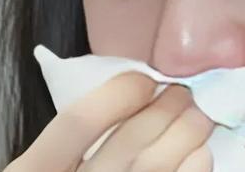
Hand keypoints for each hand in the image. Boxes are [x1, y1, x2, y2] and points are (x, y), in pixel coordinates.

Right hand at [4, 72, 214, 171]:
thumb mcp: (45, 167)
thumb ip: (71, 141)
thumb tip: (134, 95)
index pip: (78, 121)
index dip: (119, 94)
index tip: (144, 81)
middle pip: (130, 141)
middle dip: (166, 107)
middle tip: (183, 93)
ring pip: (158, 164)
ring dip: (187, 132)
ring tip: (198, 116)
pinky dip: (195, 166)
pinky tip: (199, 153)